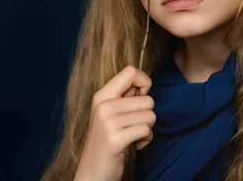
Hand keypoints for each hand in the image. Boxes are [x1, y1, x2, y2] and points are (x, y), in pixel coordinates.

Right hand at [74, 65, 154, 180]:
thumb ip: (125, 96)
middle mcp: (103, 106)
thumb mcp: (110, 113)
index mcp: (102, 96)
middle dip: (148, 114)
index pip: (131, 71)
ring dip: (148, 128)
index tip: (141, 98)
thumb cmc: (108, 140)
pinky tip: (135, 145)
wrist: (92, 172)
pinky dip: (146, 140)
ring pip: (150, 115)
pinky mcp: (115, 139)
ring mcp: (108, 122)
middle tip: (134, 125)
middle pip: (148, 99)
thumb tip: (145, 82)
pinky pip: (146, 130)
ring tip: (133, 135)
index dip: (144, 82)